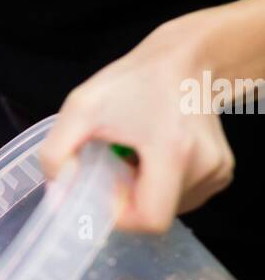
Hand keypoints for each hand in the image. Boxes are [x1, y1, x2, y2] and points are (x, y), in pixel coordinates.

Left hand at [39, 6, 237, 232]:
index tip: (107, 187)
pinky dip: (163, 185)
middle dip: (129, 197)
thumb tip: (59, 193)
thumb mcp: (81, 107)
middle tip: (118, 161)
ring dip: (145, 190)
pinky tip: (156, 155)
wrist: (186, 59)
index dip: (121, 215)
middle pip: (156, 214)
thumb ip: (56, 152)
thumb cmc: (135, 81)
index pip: (151, 220)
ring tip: (139, 153)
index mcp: (174, 151)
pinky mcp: (222, 171)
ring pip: (170, 208)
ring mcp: (218, 171)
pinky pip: (184, 197)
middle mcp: (205, 166)